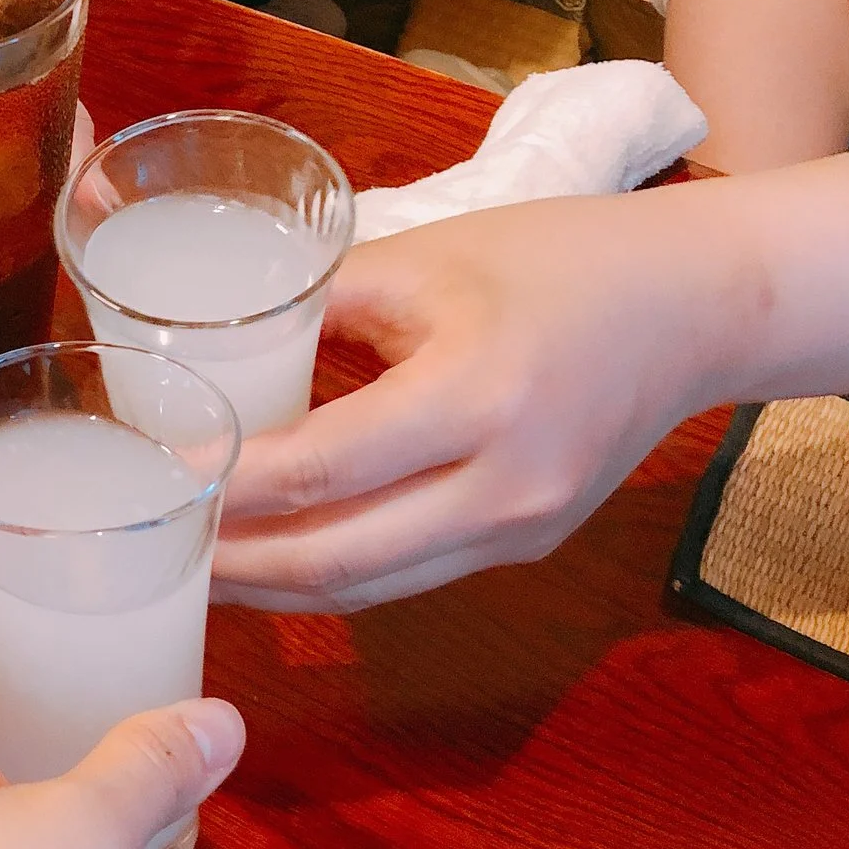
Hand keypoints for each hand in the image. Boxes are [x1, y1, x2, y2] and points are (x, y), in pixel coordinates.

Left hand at [209, 192, 753, 610]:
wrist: (698, 307)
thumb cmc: (560, 261)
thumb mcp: (429, 260)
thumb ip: (318, 304)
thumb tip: (213, 346)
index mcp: (474, 399)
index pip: (321, 469)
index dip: (228, 486)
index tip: (156, 479)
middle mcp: (501, 487)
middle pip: (335, 559)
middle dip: (233, 565)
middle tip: (150, 549)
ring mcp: (519, 529)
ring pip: (368, 587)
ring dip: (275, 588)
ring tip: (193, 567)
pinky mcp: (525, 545)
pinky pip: (408, 576)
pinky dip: (333, 576)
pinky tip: (274, 560)